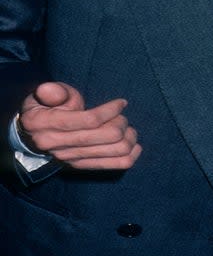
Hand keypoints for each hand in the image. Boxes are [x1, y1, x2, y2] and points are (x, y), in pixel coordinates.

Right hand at [18, 82, 141, 169]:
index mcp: (46, 124)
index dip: (110, 111)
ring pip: (115, 150)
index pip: (89, 120)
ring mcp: (70, 158)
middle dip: (121, 122)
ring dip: (128, 137)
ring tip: (126, 128)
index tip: (122, 102)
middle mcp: (57, 145)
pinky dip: (130, 156)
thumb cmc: (46, 107)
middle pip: (107, 135)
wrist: (34, 133)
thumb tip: (47, 89)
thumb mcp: (43, 95)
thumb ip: (51, 91)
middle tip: (121, 115)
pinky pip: (113, 166)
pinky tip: (135, 145)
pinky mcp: (80, 166)